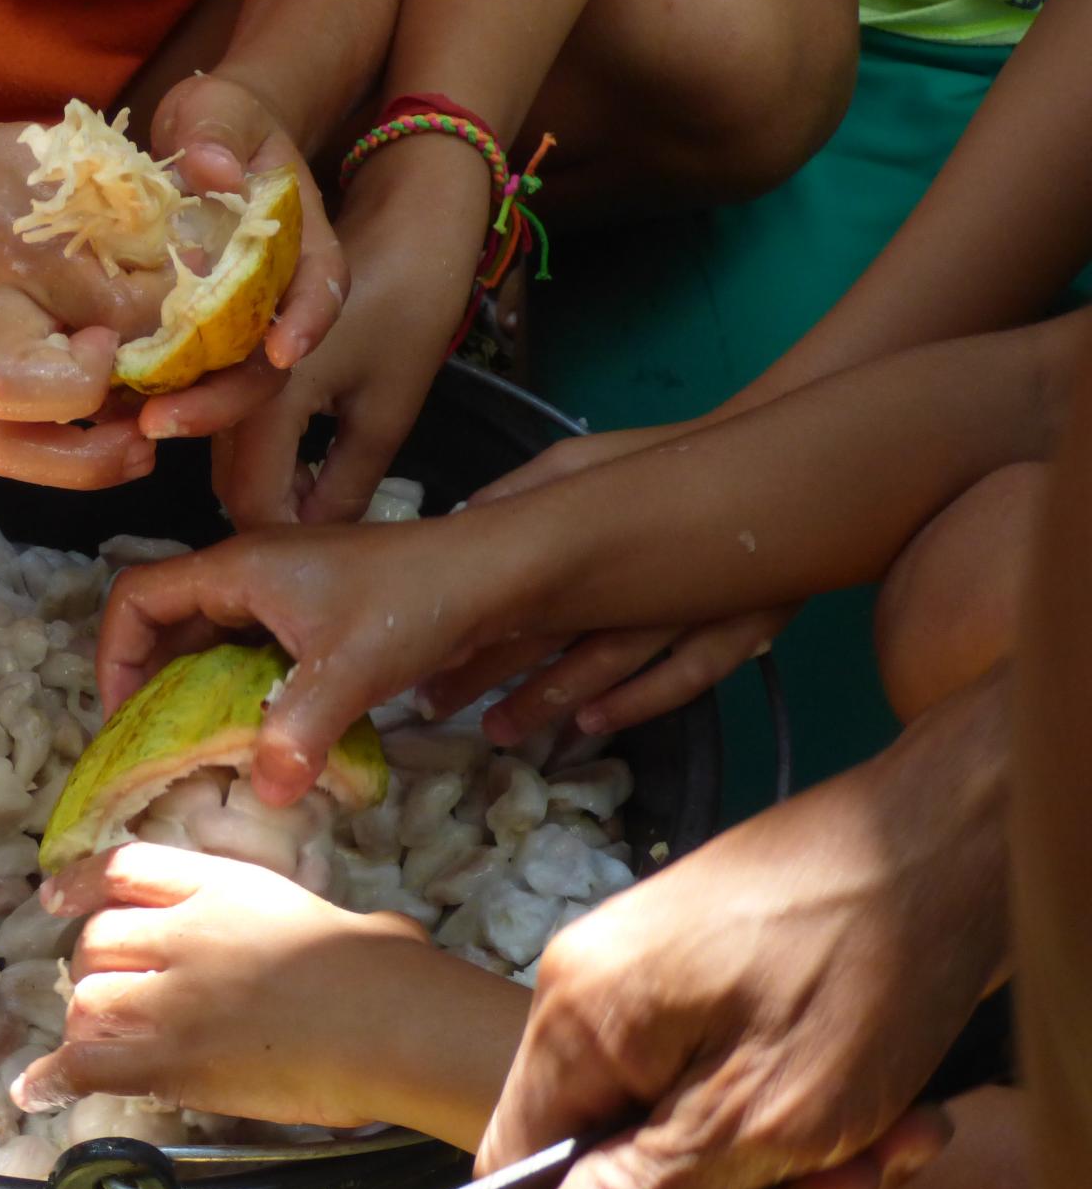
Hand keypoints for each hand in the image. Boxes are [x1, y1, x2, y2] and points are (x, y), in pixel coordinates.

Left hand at [11, 843, 429, 1126]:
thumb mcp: (333, 915)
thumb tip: (380, 938)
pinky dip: (56, 1079)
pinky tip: (37, 1091)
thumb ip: (321, 926)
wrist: (391, 1023)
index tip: (55, 898)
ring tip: (107, 1046)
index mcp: (221, 887)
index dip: (81, 882)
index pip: (125, 869)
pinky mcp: (172, 1061)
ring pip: (87, 1003)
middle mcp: (183, 934)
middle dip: (96, 971)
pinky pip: (88, 1066)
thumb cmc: (386, 970)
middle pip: (96, 941)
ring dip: (89, 1025)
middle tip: (117, 999)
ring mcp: (172, 998)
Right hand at [98, 509, 551, 803]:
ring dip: (197, 692)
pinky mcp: (314, 617)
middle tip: (153, 747)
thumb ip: (299, 732)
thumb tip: (266, 793)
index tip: (124, 717)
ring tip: (198, 752)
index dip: (115, 656)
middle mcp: (249, 575)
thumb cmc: (413, 601)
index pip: (137, 598)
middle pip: (167, 622)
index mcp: (237, 569)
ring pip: (211, 642)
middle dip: (149, 683)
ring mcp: (282, 594)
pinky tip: (260, 739)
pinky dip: (241, 693)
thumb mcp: (350, 670)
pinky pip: (252, 654)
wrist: (490, 574)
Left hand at [134, 71, 350, 447]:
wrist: (202, 142)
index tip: (283, 351)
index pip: (322, 285)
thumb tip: (212, 168)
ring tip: (140, 428)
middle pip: (269, 362)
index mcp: (302, 242)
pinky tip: (117, 414)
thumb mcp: (222, 108)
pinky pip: (185, 375)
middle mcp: (274, 295)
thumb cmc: (221, 121)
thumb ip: (218, 129)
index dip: (308, 322)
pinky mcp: (196, 334)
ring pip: (227, 382)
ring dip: (190, 412)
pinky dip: (157, 397)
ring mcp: (235, 321)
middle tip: (171, 420)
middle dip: (227, 398)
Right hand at [203, 120, 494, 526]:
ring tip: (321, 493)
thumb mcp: (388, 410)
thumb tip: (316, 541)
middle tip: (329, 527)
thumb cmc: (410, 302)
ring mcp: (218, 361)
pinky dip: (258, 446)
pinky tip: (306, 452)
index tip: (329, 555)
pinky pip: (226, 417)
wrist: (405, 211)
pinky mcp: (225, 345)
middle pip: (226, 483)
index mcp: (263, 400)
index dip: (287, 540)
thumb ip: (344, 486)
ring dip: (264, 481)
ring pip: (221, 452)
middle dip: (272, 514)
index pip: (250, 505)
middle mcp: (223, 381)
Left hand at [455, 421, 794, 740]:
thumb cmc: (663, 459)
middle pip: (544, 635)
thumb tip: (461, 519)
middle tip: (434, 705)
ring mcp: (684, 607)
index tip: (420, 656)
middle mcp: (627, 579)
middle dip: (485, 674)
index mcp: (585, 538)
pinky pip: (687, 675)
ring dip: (549, 701)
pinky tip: (594, 724)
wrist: (768, 460)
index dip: (464, 628)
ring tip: (498, 730)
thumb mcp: (581, 461)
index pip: (511, 591)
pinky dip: (641, 701)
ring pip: (604, 664)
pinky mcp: (736, 627)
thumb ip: (521, 493)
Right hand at [471, 679, 1010, 1188]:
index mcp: (576, 1018)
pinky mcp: (716, 973)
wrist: (961, 834)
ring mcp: (656, 977)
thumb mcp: (757, 1118)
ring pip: (687, 1133)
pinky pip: (729, 1085)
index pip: (519, 1174)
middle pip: (614, 1162)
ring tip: (881, 1145)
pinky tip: (888, 1111)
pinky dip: (805, 1116)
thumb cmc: (865, 960)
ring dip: (790, 1167)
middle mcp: (596, 990)